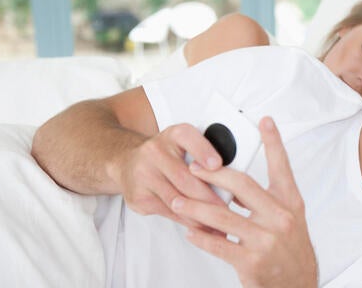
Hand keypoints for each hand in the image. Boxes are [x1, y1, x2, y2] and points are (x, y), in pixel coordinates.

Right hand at [111, 123, 226, 223]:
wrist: (128, 162)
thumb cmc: (167, 154)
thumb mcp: (186, 145)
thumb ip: (205, 156)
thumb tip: (233, 178)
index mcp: (174, 134)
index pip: (188, 138)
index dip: (203, 151)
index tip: (217, 164)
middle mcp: (155, 151)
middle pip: (184, 177)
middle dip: (208, 196)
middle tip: (227, 209)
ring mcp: (144, 175)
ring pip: (177, 199)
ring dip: (200, 214)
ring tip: (219, 224)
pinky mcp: (139, 197)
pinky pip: (169, 212)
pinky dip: (188, 222)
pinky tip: (202, 227)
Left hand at [171, 117, 317, 287]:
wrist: (298, 286)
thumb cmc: (291, 251)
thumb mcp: (291, 220)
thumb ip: (269, 200)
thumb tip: (236, 184)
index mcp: (291, 204)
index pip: (282, 167)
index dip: (274, 142)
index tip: (264, 121)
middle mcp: (280, 218)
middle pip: (242, 185)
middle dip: (213, 174)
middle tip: (193, 168)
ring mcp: (266, 240)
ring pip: (222, 216)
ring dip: (196, 208)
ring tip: (178, 203)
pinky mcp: (252, 262)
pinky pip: (219, 245)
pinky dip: (201, 238)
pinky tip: (190, 232)